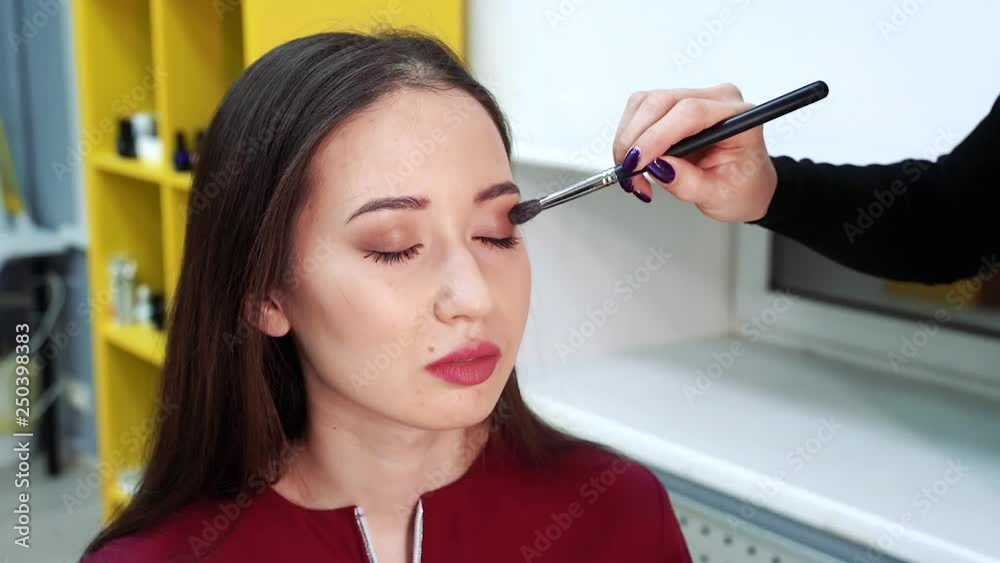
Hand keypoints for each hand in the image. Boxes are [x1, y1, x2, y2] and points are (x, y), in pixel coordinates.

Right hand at [612, 83, 777, 221]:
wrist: (746, 185)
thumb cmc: (742, 187)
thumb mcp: (719, 196)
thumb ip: (688, 183)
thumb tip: (658, 166)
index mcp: (738, 118)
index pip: (690, 112)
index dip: (657, 136)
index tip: (637, 161)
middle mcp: (716, 100)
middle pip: (661, 102)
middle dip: (636, 138)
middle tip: (629, 171)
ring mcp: (694, 98)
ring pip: (645, 103)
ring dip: (629, 138)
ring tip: (634, 171)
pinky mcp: (675, 105)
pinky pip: (641, 111)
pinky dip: (630, 136)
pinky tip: (638, 159)